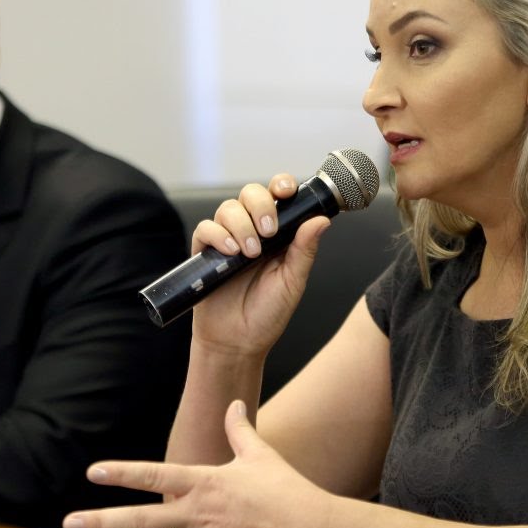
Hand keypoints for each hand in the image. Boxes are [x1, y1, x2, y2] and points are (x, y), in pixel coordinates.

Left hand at [63, 401, 334, 527]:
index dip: (122, 473)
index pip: (153, 475)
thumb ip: (239, 429)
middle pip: (138, 517)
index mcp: (203, 481)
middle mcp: (195, 512)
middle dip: (100, 521)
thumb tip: (234, 404)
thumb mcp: (259, 453)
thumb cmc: (285, 488)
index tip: (93, 472)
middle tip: (69, 523)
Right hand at [189, 175, 330, 355]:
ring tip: (250, 253)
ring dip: (241, 225)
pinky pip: (206, 228)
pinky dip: (218, 234)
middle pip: (251, 193)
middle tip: (269, 232)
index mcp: (278, 234)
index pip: (278, 196)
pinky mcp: (205, 252)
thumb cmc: (267, 314)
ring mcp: (227, 239)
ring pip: (228, 208)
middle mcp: (252, 231)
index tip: (286, 191)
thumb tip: (322, 220)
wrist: (238, 342)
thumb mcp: (293, 282)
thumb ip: (305, 250)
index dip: (281, 185)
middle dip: (261, 205)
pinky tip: (230, 252)